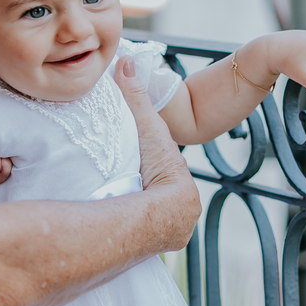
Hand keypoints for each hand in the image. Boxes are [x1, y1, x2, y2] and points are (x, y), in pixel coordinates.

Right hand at [112, 57, 199, 232]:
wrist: (165, 212)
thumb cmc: (160, 168)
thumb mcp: (146, 127)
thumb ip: (135, 97)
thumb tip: (126, 59)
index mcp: (177, 177)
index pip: (162, 166)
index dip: (150, 161)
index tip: (136, 159)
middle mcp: (180, 205)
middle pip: (159, 193)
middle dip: (148, 190)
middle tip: (127, 185)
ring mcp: (174, 229)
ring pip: (157, 218)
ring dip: (146, 215)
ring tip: (125, 210)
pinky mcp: (163, 245)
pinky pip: (152, 236)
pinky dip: (143, 233)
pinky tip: (130, 233)